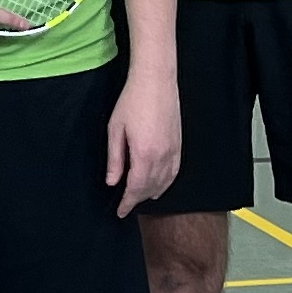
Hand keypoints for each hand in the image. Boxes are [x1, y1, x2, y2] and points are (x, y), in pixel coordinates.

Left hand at [106, 61, 181, 215]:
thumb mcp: (115, 129)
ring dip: (151, 193)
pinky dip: (166, 183)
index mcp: (144, 154)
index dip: (127, 202)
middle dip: (137, 199)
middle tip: (125, 205)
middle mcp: (162, 156)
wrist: (156, 81)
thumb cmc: (132, 101)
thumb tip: (112, 182)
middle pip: (151, 188)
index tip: (120, 212)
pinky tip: (159, 185)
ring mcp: (173, 151)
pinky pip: (174, 172)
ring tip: (139, 197)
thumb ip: (115, 159)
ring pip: (164, 182)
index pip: (136, 188)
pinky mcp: (179, 144)